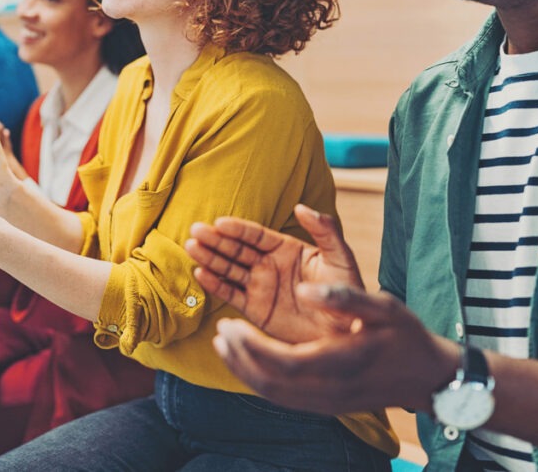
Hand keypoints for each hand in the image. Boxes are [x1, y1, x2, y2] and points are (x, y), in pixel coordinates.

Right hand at [187, 204, 364, 342]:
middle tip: (195, 231)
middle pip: (236, 249)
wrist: (345, 332)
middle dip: (216, 240)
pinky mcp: (255, 309)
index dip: (237, 229)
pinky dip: (215, 285)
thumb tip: (301, 206)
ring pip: (229, 268)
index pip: (255, 235)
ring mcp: (260, 286)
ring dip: (210, 258)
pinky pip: (230, 294)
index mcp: (286, 248)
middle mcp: (268, 264)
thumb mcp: (339, 257)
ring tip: (191, 248)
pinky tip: (201, 274)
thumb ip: (324, 229)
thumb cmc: (346, 292)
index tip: (219, 223)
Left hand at [213, 284, 459, 414]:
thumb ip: (344, 298)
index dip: (250, 346)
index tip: (229, 324)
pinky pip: (282, 398)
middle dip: (239, 358)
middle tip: (220, 333)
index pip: (282, 362)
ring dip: (244, 371)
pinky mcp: (325, 406)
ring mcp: (327, 403)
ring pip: (272, 394)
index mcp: (340, 363)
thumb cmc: (406, 336)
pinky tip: (249, 361)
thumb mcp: (383, 307)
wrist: (428, 377)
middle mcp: (330, 390)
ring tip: (225, 345)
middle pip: (270, 383)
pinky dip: (259, 381)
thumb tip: (306, 290)